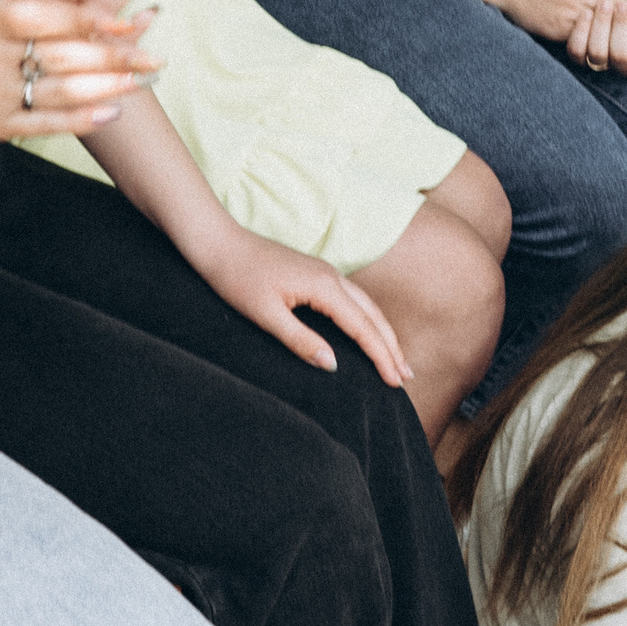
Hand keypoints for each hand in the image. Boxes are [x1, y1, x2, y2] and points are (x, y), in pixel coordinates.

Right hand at [0, 0, 164, 141]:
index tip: (126, 16)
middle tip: (155, 56)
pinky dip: (80, 119)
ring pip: (61, 93)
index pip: (47, 18)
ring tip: (143, 80)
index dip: (89, 19)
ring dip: (106, 88)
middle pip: (64, 58)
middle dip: (112, 57)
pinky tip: (111, 109)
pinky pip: (45, 122)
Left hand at [189, 219, 413, 390]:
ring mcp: (325, 272)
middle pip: (372, 315)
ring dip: (383, 333)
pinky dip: (367, 319)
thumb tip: (334, 365)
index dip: (381, 356)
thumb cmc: (238, 279)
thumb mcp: (266, 315)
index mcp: (323, 286)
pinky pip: (353, 299)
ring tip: (396, 359)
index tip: (395, 382)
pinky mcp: (316, 274)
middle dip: (391, 346)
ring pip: (366, 306)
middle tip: (406, 377)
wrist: (220, 243)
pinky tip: (367, 332)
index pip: (363, 327)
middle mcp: (331, 276)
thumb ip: (301, 340)